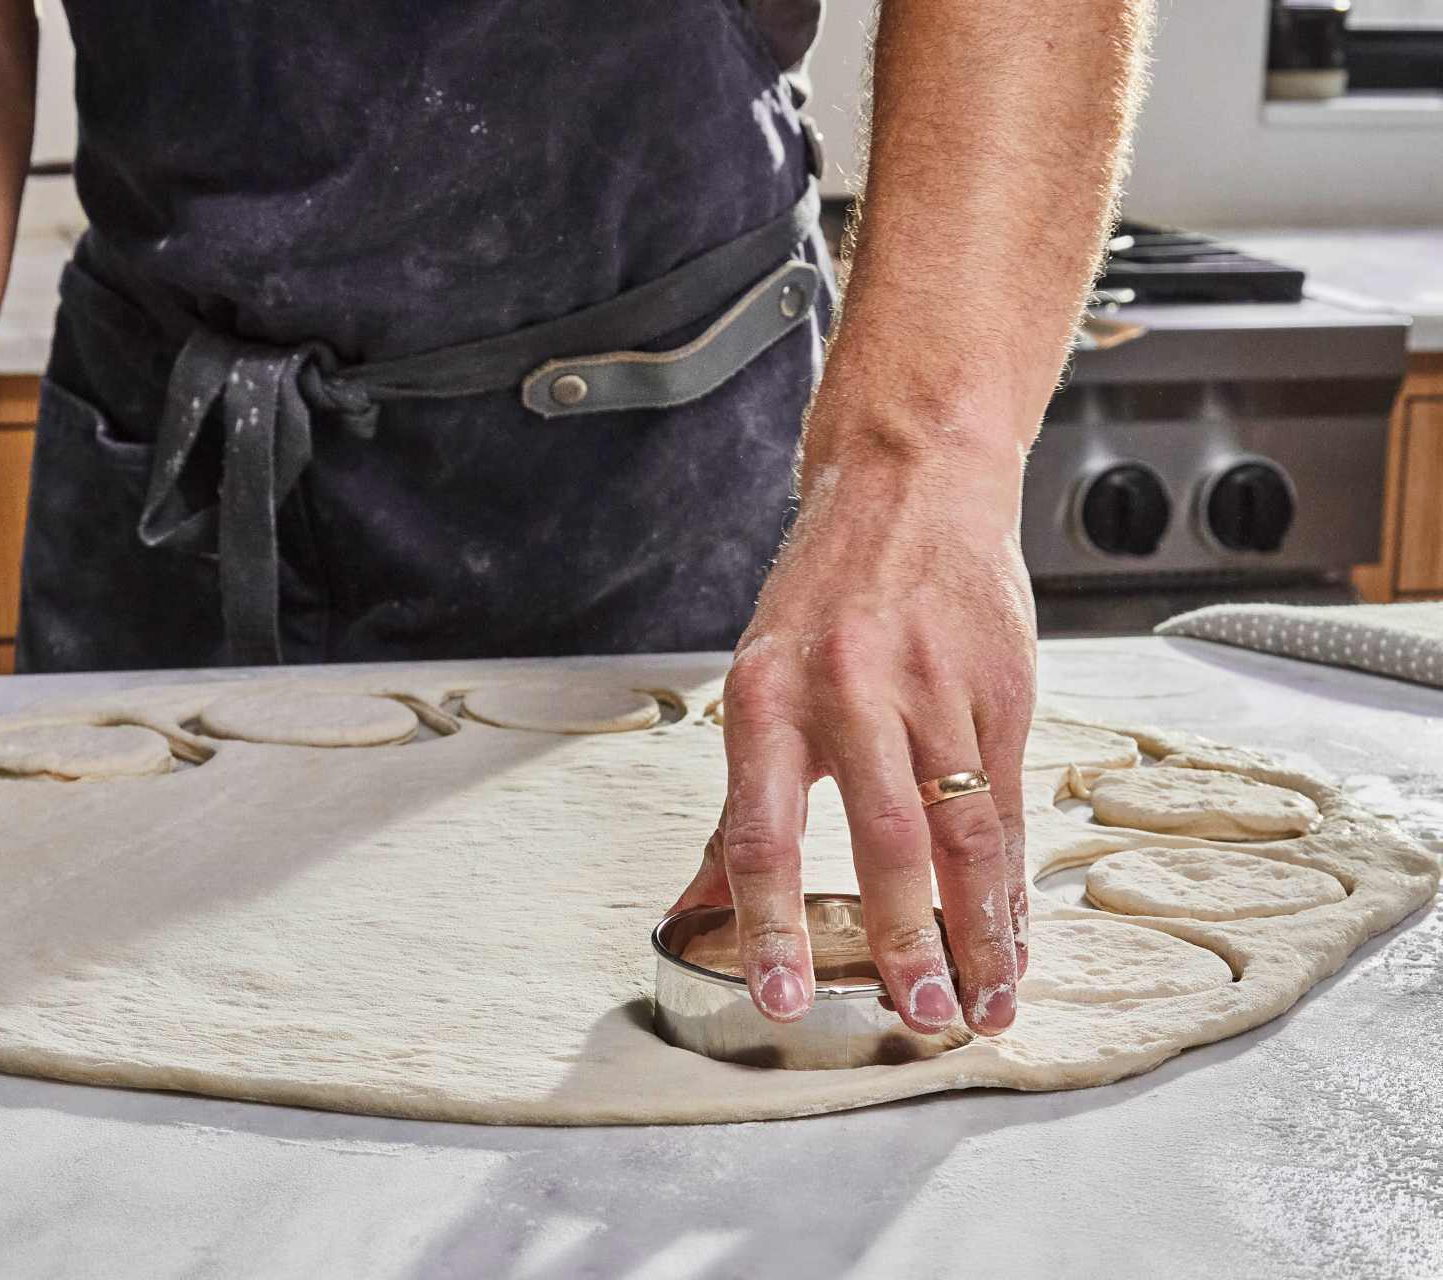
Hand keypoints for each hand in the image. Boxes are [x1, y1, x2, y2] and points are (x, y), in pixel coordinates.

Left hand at [673, 437, 1034, 1035]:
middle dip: (904, 941)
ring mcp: (934, 688)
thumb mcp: (757, 682)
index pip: (762, 832)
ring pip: (966, 831)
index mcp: (766, 697)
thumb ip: (738, 803)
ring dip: (981, 931)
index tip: (780, 997)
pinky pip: (1012, 805)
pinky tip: (1015, 931)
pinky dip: (1014, 881)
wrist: (910, 484)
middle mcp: (848, 691)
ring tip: (986, 1002)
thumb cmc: (824, 596)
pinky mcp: (1001, 688)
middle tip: (918, 1019)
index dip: (771, 923)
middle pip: (883, 839)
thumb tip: (693, 908)